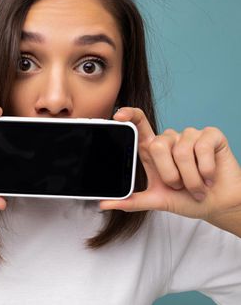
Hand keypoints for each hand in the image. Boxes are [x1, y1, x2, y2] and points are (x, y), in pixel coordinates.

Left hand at [99, 107, 240, 221]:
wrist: (216, 204)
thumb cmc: (185, 199)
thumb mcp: (156, 200)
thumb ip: (131, 201)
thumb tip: (103, 204)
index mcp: (152, 149)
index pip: (138, 124)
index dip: (129, 115)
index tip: (118, 115)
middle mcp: (169, 138)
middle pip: (157, 145)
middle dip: (169, 175)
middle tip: (180, 186)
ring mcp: (190, 135)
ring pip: (181, 151)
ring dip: (190, 178)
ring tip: (197, 185)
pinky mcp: (211, 135)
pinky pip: (202, 148)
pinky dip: (206, 169)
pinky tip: (210, 176)